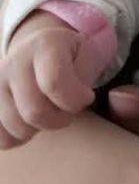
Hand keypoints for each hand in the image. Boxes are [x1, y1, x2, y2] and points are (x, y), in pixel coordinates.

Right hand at [0, 11, 99, 149]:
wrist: (37, 50)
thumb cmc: (68, 56)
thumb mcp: (86, 54)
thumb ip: (85, 74)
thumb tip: (77, 99)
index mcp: (44, 44)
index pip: (54, 82)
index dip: (74, 100)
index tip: (86, 98)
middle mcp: (14, 62)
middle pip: (35, 111)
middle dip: (59, 119)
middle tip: (68, 110)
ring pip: (18, 128)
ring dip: (40, 128)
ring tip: (49, 111)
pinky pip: (3, 139)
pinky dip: (20, 138)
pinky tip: (30, 121)